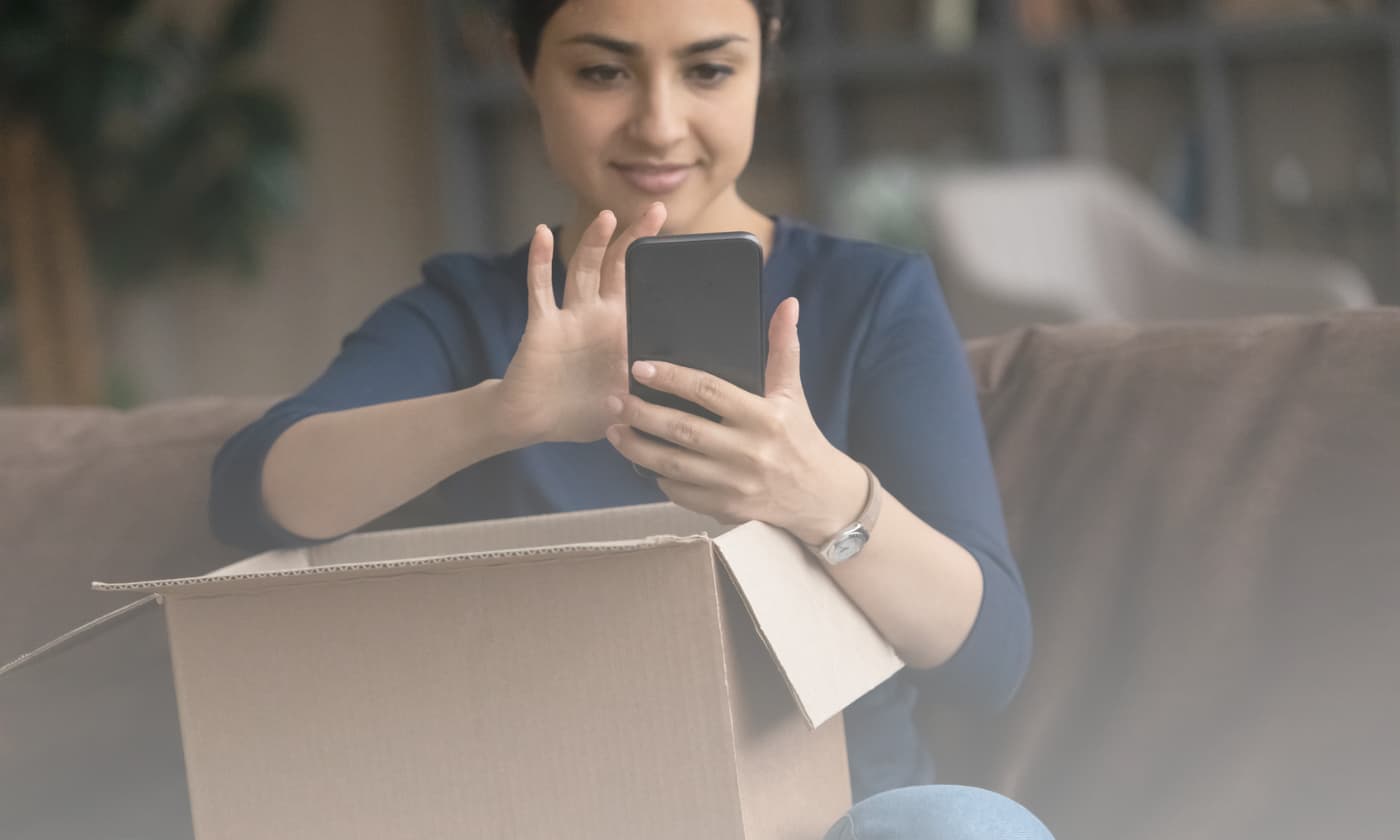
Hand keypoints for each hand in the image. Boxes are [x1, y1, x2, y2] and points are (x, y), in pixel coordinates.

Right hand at [497, 203, 666, 444]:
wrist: (536, 421)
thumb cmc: (585, 411)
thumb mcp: (631, 401)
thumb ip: (655, 389)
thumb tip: (693, 386)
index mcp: (623, 332)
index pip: (646, 292)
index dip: (660, 271)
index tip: (685, 245)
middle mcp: (598, 316)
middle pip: (619, 267)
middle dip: (636, 239)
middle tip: (657, 209)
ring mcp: (570, 316)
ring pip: (583, 269)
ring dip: (594, 242)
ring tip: (608, 216)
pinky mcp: (543, 323)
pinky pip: (541, 287)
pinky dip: (540, 260)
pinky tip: (543, 232)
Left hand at [604, 297, 867, 544]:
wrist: (821, 496)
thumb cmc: (800, 437)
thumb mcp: (793, 392)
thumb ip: (784, 348)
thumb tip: (788, 304)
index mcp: (763, 417)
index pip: (708, 391)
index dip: (671, 378)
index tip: (640, 368)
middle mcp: (748, 451)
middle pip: (683, 430)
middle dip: (642, 414)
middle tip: (614, 400)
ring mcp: (735, 484)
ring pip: (674, 466)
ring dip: (638, 449)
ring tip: (613, 430)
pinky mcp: (726, 508)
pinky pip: (682, 494)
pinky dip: (659, 478)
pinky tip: (642, 462)